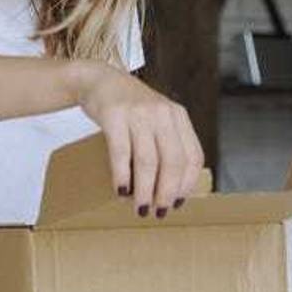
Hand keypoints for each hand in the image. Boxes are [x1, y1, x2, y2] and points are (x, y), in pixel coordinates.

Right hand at [73, 61, 204, 217]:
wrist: (98, 80)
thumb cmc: (130, 107)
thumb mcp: (157, 119)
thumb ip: (167, 144)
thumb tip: (170, 190)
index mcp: (177, 116)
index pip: (193, 156)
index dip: (187, 184)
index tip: (177, 202)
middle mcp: (162, 113)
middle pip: (172, 161)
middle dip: (166, 192)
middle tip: (158, 211)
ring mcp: (138, 112)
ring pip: (147, 161)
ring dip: (144, 190)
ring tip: (140, 207)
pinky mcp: (114, 115)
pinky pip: (121, 153)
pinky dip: (122, 176)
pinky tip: (121, 190)